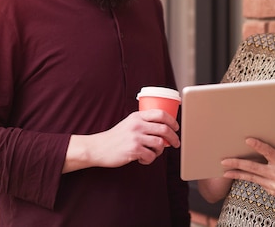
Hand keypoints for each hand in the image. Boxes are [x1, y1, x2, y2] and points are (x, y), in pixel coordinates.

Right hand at [64, 109, 179, 171]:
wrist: (98, 148)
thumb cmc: (115, 137)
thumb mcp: (129, 123)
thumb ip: (143, 122)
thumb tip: (164, 128)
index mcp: (137, 116)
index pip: (161, 114)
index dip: (172, 121)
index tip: (176, 128)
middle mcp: (137, 125)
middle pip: (164, 129)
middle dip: (173, 138)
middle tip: (175, 143)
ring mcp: (135, 137)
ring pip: (160, 143)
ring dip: (160, 150)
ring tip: (153, 153)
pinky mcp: (133, 150)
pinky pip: (151, 156)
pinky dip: (149, 160)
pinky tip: (142, 159)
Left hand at [221, 138, 274, 201]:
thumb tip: (260, 150)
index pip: (268, 151)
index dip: (257, 145)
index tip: (247, 140)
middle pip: (253, 168)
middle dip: (236, 164)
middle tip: (224, 161)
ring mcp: (274, 185)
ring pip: (252, 178)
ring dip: (238, 174)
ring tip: (225, 172)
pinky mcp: (273, 192)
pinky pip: (260, 183)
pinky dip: (255, 178)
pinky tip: (248, 175)